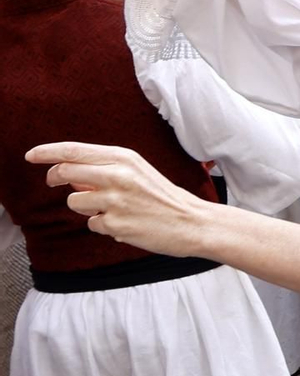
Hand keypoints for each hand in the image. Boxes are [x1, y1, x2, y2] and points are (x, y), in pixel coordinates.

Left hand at [29, 143, 207, 255]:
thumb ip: (106, 168)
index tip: (31, 155)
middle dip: (54, 178)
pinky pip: (92, 223)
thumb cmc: (164, 197)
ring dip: (84, 206)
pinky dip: (103, 224)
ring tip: (110, 208)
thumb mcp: (138, 171)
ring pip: (74, 201)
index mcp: (125, 158)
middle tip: (54, 182)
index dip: (47, 152)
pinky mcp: (114, 224)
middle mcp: (118, 176)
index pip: (74, 151)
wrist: (192, 222)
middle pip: (65, 171)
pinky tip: (124, 223)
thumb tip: (72, 173)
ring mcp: (115, 200)